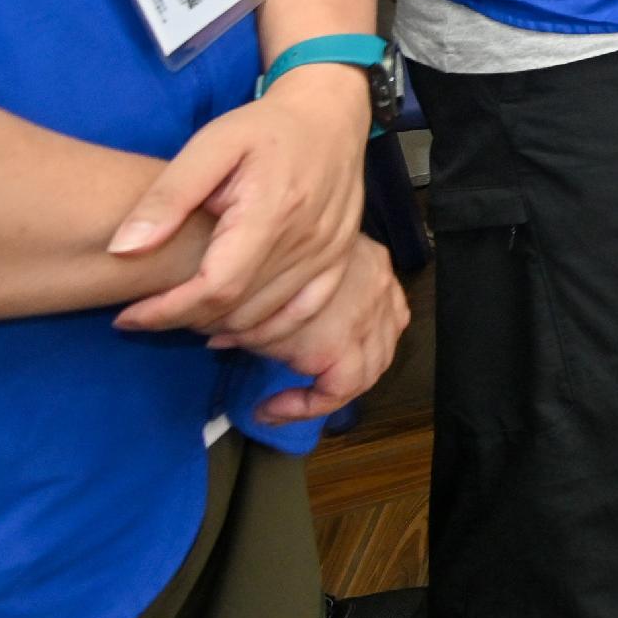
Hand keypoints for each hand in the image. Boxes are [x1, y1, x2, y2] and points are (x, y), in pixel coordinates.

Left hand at [110, 73, 372, 341]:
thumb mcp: (208, 145)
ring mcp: (328, 254)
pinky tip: (231, 328)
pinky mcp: (339, 259)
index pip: (215, 288)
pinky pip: (303, 314)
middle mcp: (306, 241)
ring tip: (180, 313)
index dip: (167, 312)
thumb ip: (167, 198)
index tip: (127, 317)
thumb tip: (122, 249)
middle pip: (237, 309)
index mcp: (270, 212)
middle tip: (146, 313)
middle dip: (183, 320)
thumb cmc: (263, 128)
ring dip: (217, 326)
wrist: (329, 115)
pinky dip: (265, 332)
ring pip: (265, 317)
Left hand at [239, 236, 409, 426]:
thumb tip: (221, 344)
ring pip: (388, 344)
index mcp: (338, 339)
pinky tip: (358, 331)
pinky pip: (396, 312)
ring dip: (362, 363)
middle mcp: (369, 317)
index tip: (265, 407)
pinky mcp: (383, 268)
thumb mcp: (244, 319)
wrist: (284, 208)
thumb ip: (243, 340)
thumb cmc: (258, 268)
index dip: (303, 409)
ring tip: (325, 369)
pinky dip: (381, 330)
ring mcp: (382, 290)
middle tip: (292, 396)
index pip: (339, 391)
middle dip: (332, 393)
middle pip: (370, 372)